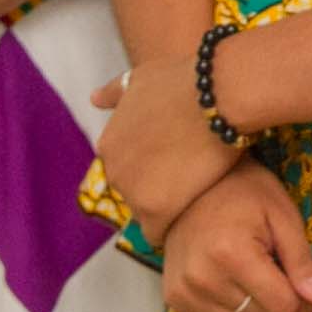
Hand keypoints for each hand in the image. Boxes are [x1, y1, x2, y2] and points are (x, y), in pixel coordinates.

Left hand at [91, 47, 243, 240]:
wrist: (217, 96)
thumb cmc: (184, 82)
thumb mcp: (142, 78)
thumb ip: (115, 92)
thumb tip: (94, 99)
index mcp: (109, 144)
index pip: (127, 168)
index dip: (154, 166)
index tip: (177, 161)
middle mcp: (113, 170)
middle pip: (135, 192)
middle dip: (159, 188)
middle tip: (192, 176)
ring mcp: (132, 192)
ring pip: (147, 214)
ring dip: (168, 207)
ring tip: (197, 195)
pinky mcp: (155, 210)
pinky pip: (159, 233)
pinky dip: (173, 229)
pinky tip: (192, 219)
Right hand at [157, 162, 311, 311]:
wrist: (191, 187)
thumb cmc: (245, 194)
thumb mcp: (283, 218)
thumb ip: (303, 262)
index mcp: (231, 254)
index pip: (282, 307)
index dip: (303, 299)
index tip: (304, 281)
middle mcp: (202, 279)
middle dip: (282, 304)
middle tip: (278, 272)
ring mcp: (184, 293)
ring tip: (256, 277)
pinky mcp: (175, 300)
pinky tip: (237, 285)